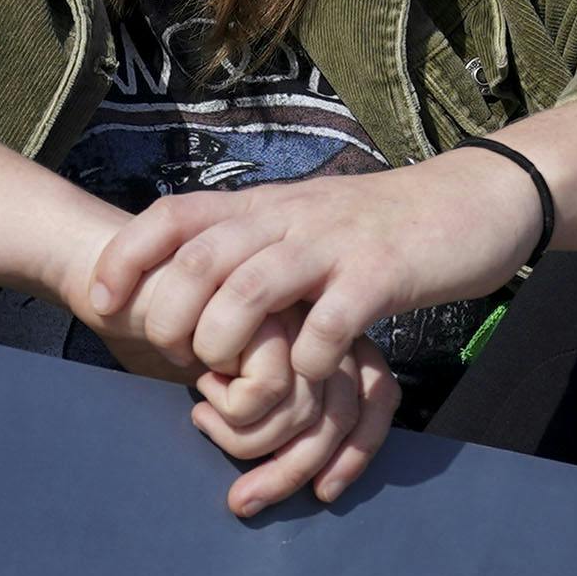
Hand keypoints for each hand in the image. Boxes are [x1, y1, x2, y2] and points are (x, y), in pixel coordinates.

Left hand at [88, 155, 542, 386]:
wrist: (477, 200)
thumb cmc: (380, 227)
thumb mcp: (304, 223)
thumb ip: (252, 246)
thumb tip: (186, 284)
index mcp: (264, 207)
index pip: (174, 215)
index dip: (127, 254)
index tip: (98, 299)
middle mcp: (289, 218)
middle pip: (200, 258)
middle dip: (169, 314)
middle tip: (169, 356)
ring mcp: (336, 245)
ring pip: (253, 287)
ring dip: (226, 339)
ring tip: (223, 375)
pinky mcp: (383, 275)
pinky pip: (330, 321)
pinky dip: (307, 356)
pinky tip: (305, 374)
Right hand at [189, 321, 401, 517]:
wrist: (140, 277)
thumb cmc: (187, 332)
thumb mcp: (239, 378)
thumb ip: (279, 410)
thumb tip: (309, 480)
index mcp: (334, 335)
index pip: (377, 397)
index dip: (357, 453)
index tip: (324, 492)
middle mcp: (327, 324)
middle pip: (340, 417)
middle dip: (290, 474)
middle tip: (244, 502)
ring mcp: (302, 315)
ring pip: (301, 415)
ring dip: (241, 439)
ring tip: (202, 416)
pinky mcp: (270, 311)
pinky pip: (267, 393)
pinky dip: (227, 408)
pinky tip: (202, 382)